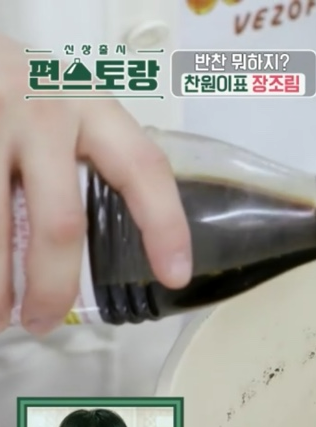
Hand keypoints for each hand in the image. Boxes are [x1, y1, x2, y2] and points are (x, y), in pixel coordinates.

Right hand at [0, 35, 191, 335]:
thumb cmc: (27, 91)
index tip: (175, 275)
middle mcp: (45, 114)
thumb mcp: (71, 110)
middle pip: (61, 222)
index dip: (164, 225)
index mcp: (93, 110)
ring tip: (2, 319)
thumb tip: (119, 249)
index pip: (144, 170)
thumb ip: (94, 160)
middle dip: (53, 284)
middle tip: (45, 321)